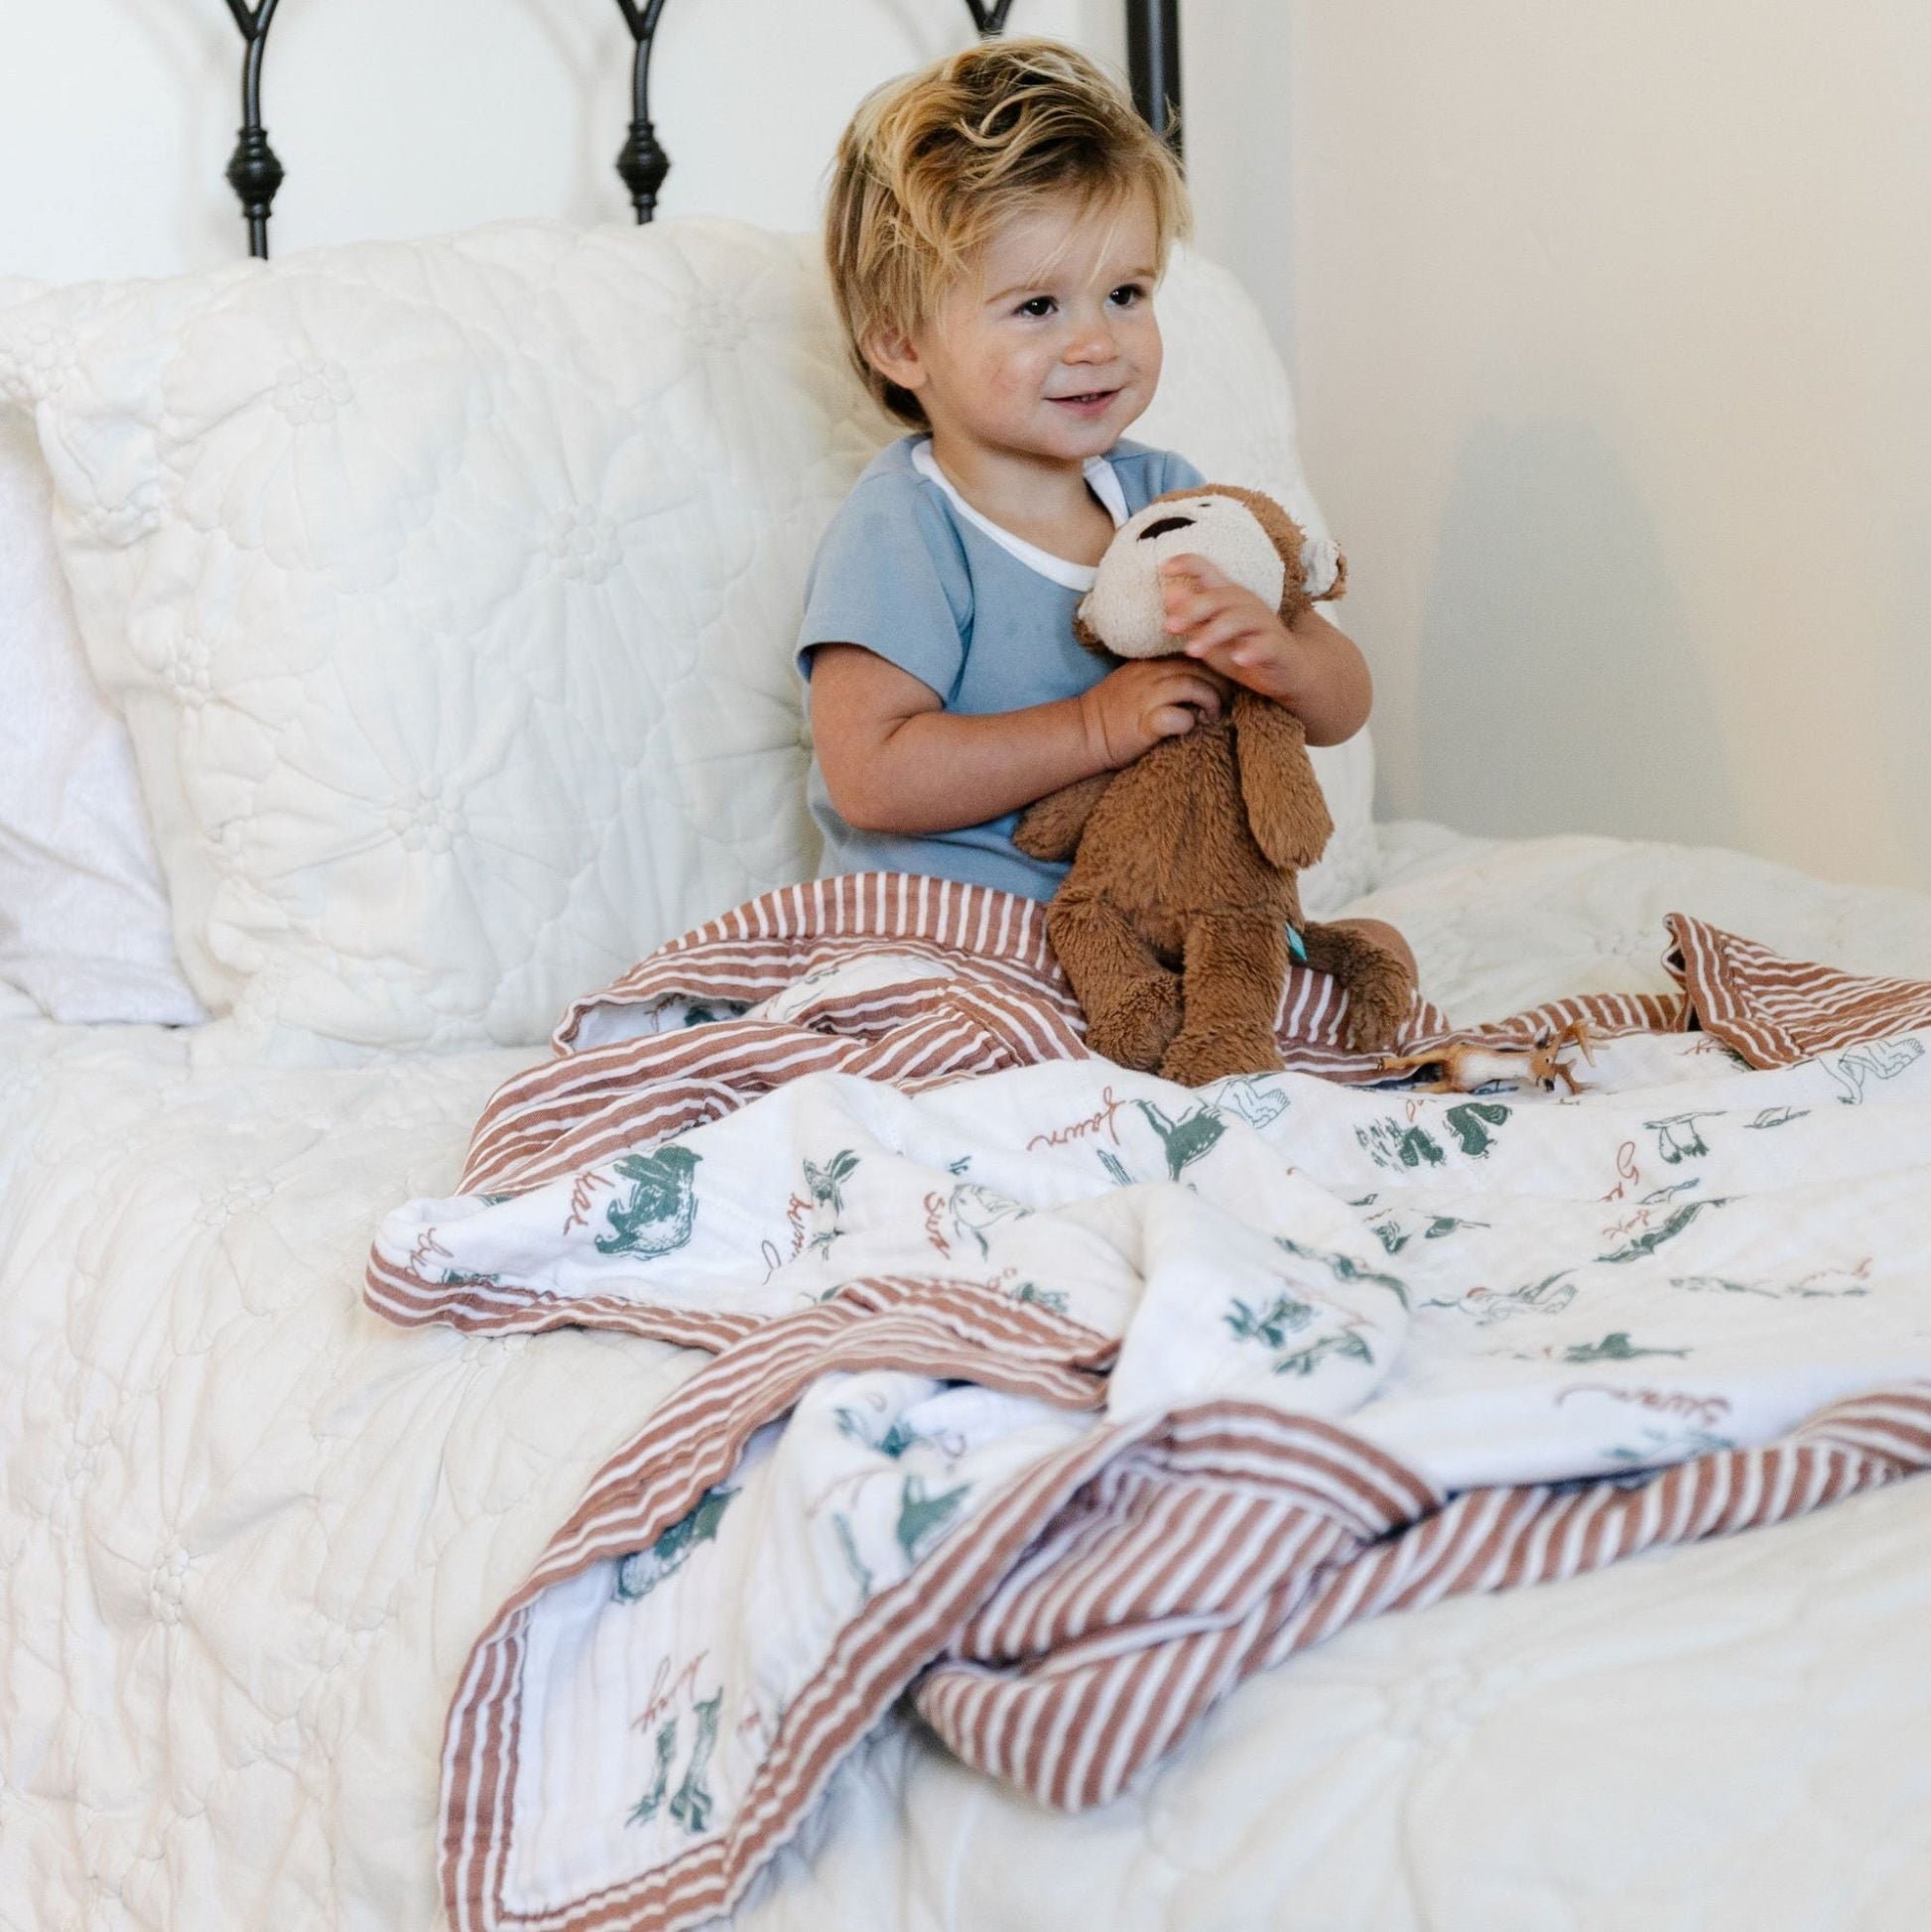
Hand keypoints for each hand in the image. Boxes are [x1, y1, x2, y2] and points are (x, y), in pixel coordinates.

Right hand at [1079, 657, 1230, 767]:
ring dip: (1210, 701)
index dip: (1211, 665)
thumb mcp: (1134, 681)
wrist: (1082, 733)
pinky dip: (1189, 722)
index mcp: (1148, 663)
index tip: (1219, 680)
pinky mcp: (1144, 724)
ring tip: (1212, 715)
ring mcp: (1145, 698)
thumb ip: (1159, 674)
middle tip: (1224, 699)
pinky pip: (1176, 717)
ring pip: (1191, 686)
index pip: (1189, 653)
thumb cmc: (1112, 712)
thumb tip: (1191, 677)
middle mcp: (1148, 675)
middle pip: (1197, 667)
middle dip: (1218, 683)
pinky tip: (1190, 727)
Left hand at [1160, 554, 1302, 700]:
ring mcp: (1265, 625)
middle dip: (1192, 610)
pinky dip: (1252, 651)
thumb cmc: (1244, 650)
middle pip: (1219, 597)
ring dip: (1213, 633)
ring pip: (1239, 620)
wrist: (1289, 674)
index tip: (1165, 567)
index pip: (1208, 571)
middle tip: (1169, 626)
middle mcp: (1247, 605)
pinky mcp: (1279, 648)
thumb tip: (1168, 593)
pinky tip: (1239, 659)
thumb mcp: (1211, 637)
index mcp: (1228, 598)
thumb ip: (1192, 620)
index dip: (1188, 564)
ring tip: (1192, 650)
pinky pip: (1267, 645)